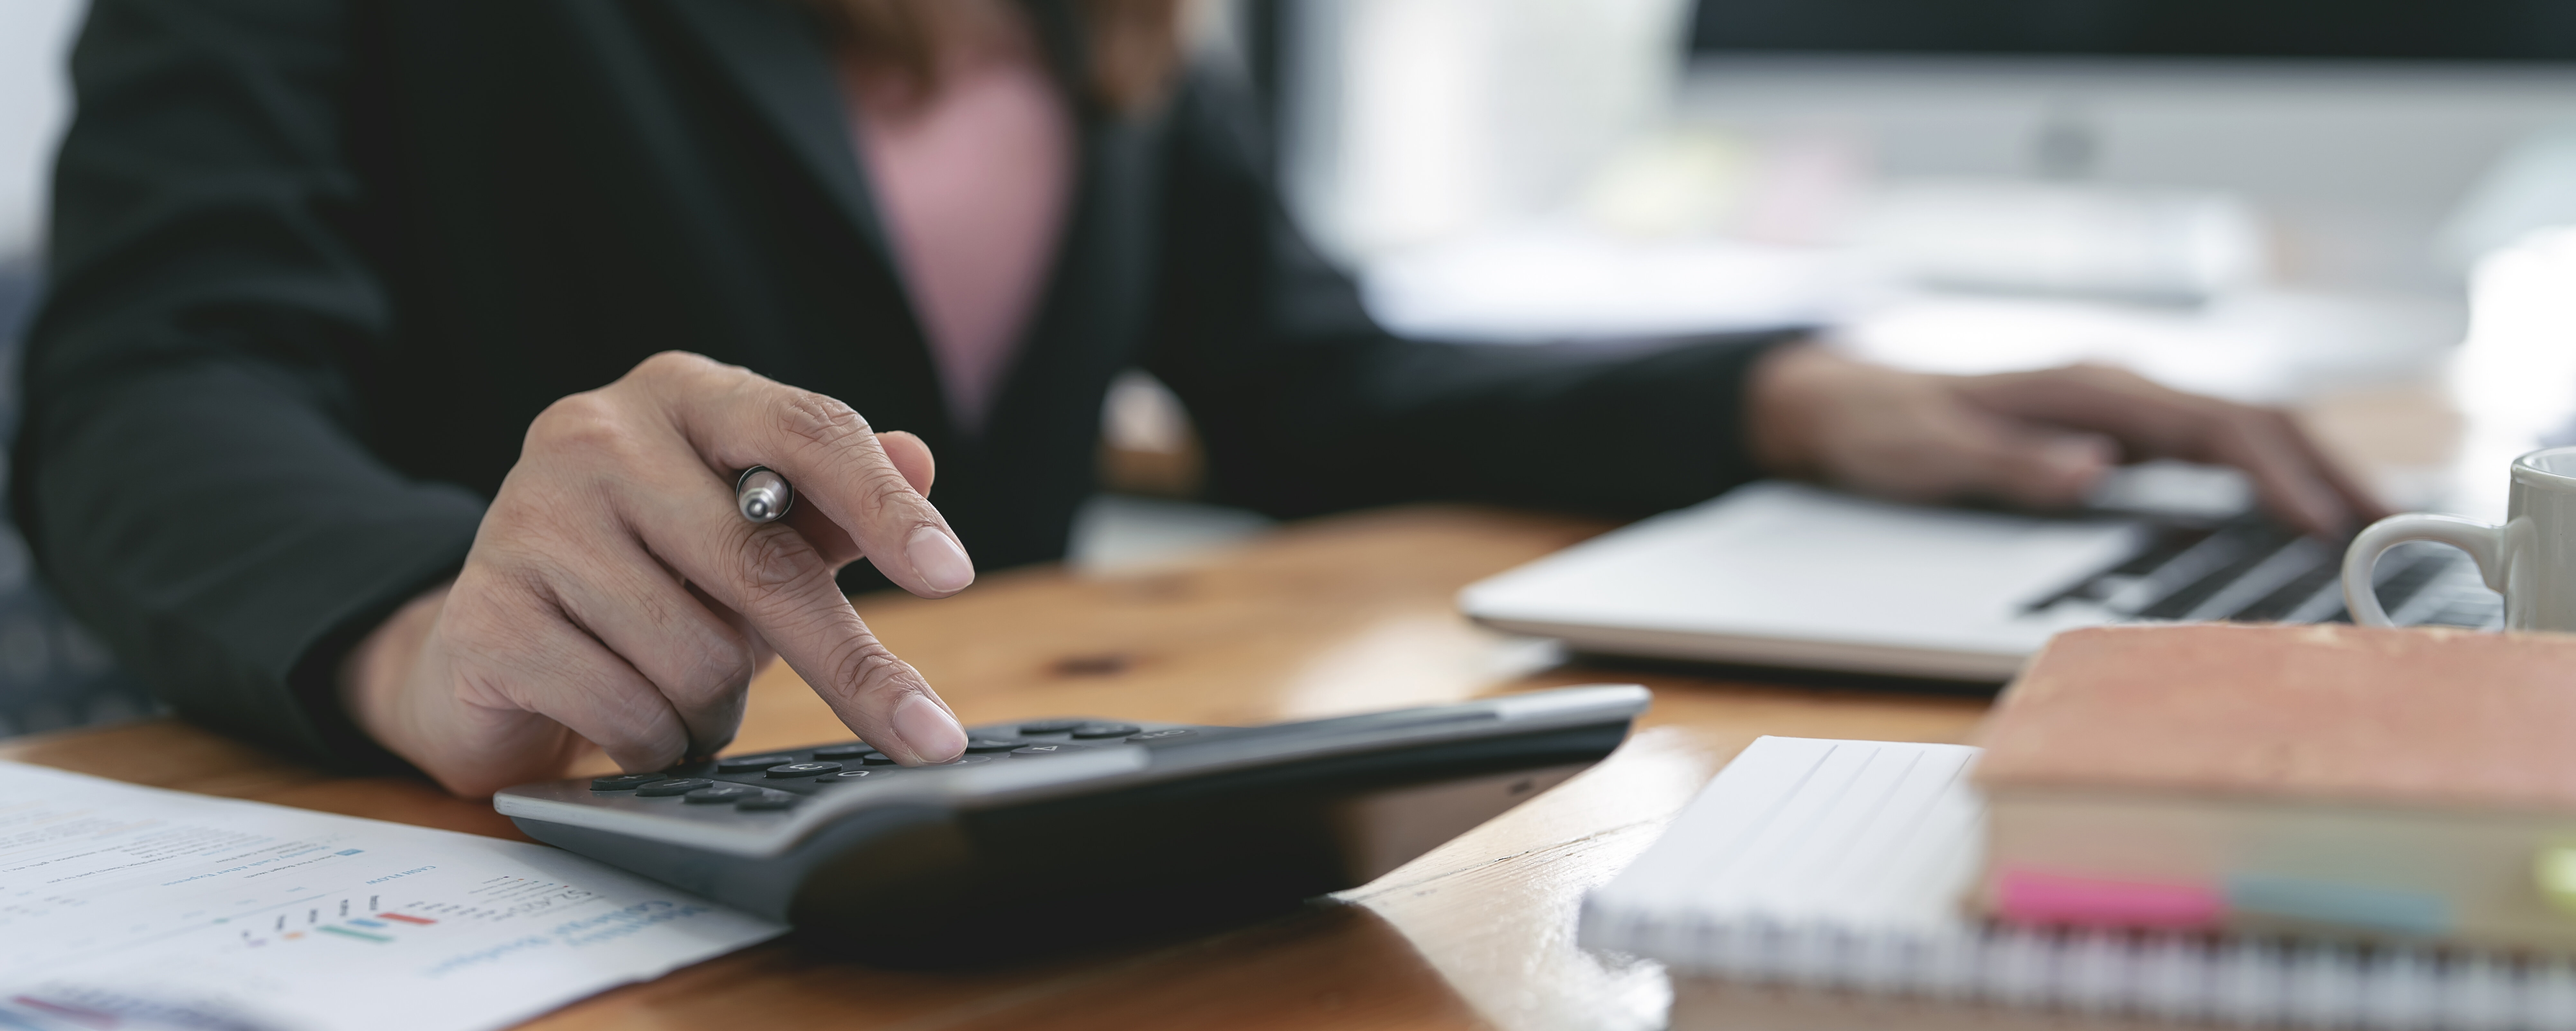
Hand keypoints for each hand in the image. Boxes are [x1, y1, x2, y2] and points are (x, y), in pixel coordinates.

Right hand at [338, 352, 975, 795]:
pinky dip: (656, 742)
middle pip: (764, 566)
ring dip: (719, 709)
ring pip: (698, 658)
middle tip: (928, 738)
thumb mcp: (748, 533)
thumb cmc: (650, 578)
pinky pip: (629, 713)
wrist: (490, 642)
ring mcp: (528, 521)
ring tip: (688, 695)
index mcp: (681, 396)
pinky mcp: (488, 618)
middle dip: (853, 667)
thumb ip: (830, 502)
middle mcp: (596, 436)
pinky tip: (632, 721)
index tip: (951, 575)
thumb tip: (919, 458)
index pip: (806, 430)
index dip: (885, 507)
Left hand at [1746, 344, 2387, 536]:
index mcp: (2088, 389)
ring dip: (2300, 469)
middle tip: (2378, 526)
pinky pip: (2205, 447)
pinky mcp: (2111, 430)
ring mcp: (2117, 408)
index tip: (2315, 520)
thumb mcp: (1937, 451)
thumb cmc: (1887, 427)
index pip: (2211, 427)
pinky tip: (2285, 507)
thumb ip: (2015, 464)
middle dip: (2318, 468)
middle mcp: (2115, 390)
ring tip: (2360, 522)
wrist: (1848, 405)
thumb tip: (2095, 473)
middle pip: (2246, 421)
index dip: (2272, 472)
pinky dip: (2257, 471)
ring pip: (2237, 430)